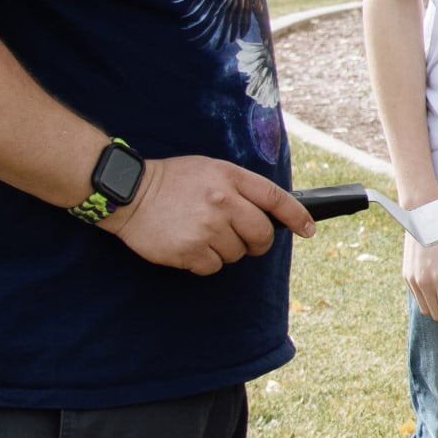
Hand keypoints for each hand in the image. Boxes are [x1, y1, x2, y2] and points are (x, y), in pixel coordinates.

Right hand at [104, 156, 314, 273]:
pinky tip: (189, 246)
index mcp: (230, 178)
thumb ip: (239, 188)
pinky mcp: (191, 250)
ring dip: (224, 250)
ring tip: (202, 233)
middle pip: (261, 235)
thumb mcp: (210, 170)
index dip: (297, 216)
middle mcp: (223, 202)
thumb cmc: (171, 181)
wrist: (129, 192)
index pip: (275, 198)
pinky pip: (213, 267)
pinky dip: (204, 262)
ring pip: (237, 254)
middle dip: (257, 243)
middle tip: (244, 240)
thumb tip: (268, 213)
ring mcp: (207, 227)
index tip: (308, 229)